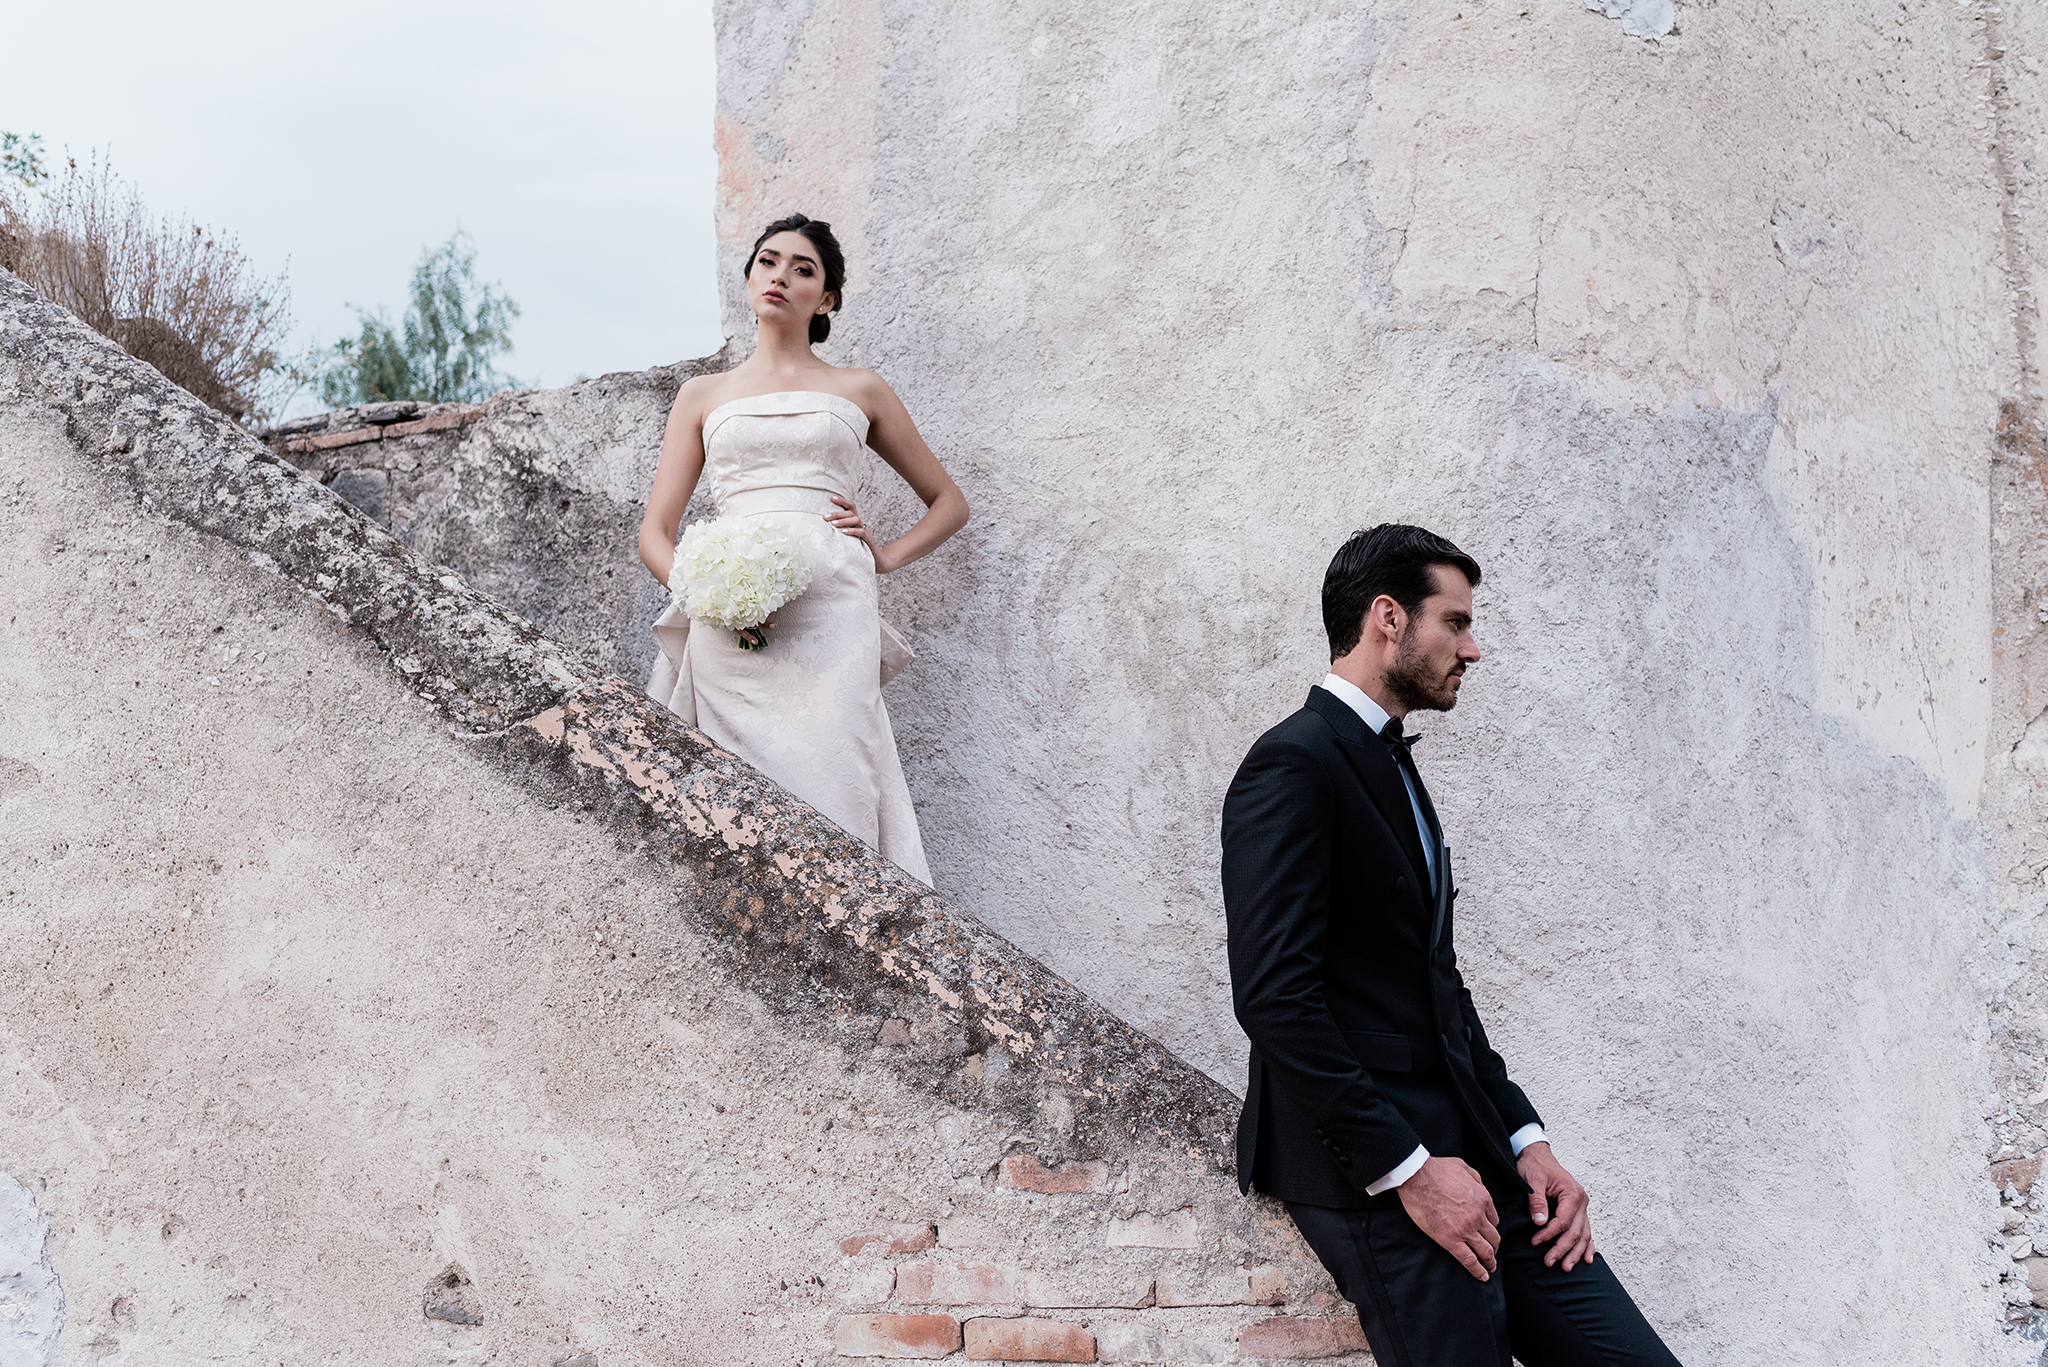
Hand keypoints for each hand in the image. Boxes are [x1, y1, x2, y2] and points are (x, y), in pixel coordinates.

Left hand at [826, 496, 889, 570]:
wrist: (875, 560)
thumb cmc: (857, 549)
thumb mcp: (845, 539)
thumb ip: (836, 533)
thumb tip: (820, 530)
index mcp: (854, 521)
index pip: (850, 506)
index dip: (842, 501)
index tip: (831, 498)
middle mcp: (860, 524)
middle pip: (851, 513)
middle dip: (837, 513)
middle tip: (825, 517)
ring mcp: (865, 531)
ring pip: (856, 520)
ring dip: (843, 521)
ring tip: (833, 524)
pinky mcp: (868, 539)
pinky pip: (861, 532)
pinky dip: (852, 531)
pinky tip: (844, 532)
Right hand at [1396, 1156, 1499, 1280]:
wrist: (1416, 1177)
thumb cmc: (1437, 1169)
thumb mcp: (1464, 1167)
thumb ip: (1477, 1179)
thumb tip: (1480, 1187)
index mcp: (1483, 1199)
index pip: (1494, 1219)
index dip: (1492, 1227)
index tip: (1488, 1233)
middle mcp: (1478, 1216)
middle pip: (1494, 1238)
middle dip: (1495, 1247)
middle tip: (1493, 1253)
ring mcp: (1465, 1230)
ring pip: (1485, 1251)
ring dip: (1490, 1262)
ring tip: (1490, 1268)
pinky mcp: (1450, 1240)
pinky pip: (1469, 1260)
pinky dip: (1478, 1270)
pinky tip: (1482, 1276)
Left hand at [1517, 1141, 1594, 1270]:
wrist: (1538, 1155)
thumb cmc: (1534, 1165)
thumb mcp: (1532, 1180)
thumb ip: (1537, 1201)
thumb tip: (1540, 1223)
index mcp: (1572, 1193)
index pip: (1563, 1221)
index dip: (1550, 1234)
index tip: (1535, 1242)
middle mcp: (1581, 1201)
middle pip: (1576, 1231)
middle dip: (1563, 1249)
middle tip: (1549, 1262)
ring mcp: (1582, 1207)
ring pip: (1583, 1234)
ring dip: (1575, 1252)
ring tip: (1566, 1267)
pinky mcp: (1578, 1211)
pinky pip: (1586, 1230)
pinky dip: (1587, 1245)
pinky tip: (1587, 1259)